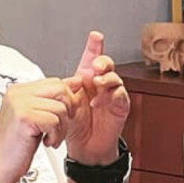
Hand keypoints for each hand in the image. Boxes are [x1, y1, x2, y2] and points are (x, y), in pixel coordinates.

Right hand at [0, 77, 77, 182]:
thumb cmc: (15, 147)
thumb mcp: (36, 118)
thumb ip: (52, 100)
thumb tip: (75, 82)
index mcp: (18, 91)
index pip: (54, 82)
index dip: (65, 101)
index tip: (62, 117)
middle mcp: (17, 93)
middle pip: (60, 89)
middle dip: (66, 112)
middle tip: (56, 128)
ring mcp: (19, 103)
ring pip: (60, 107)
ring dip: (61, 128)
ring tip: (48, 138)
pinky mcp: (24, 116)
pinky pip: (55, 120)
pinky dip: (55, 135)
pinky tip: (44, 142)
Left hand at [64, 31, 129, 164]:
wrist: (85, 147)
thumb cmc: (75, 125)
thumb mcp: (65, 104)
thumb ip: (66, 90)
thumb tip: (63, 80)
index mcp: (86, 80)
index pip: (91, 59)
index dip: (94, 46)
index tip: (95, 35)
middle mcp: (100, 85)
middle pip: (106, 64)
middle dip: (102, 61)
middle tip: (95, 65)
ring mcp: (111, 95)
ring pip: (115, 78)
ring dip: (106, 78)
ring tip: (96, 83)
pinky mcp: (120, 107)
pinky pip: (120, 96)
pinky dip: (110, 96)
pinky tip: (98, 102)